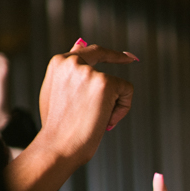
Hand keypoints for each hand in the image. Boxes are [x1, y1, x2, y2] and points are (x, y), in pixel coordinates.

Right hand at [36, 40, 135, 167]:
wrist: (59, 145)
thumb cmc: (58, 126)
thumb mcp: (57, 92)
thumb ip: (69, 71)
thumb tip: (79, 45)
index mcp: (59, 63)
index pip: (87, 50)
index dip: (107, 53)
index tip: (124, 56)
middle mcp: (72, 62)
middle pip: (103, 55)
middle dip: (119, 57)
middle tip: (132, 59)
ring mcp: (89, 72)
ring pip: (117, 83)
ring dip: (114, 104)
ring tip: (100, 120)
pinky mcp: (105, 83)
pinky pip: (127, 91)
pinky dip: (123, 109)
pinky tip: (108, 121)